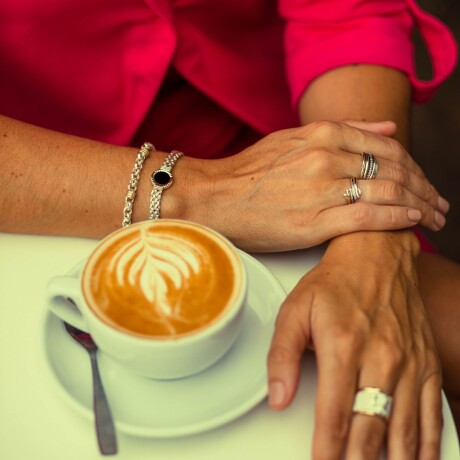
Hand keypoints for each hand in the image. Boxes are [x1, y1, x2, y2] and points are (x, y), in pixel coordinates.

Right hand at [181, 120, 447, 251]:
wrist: (214, 197)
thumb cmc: (249, 171)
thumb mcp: (294, 138)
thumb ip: (344, 129)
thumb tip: (388, 126)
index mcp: (323, 134)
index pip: (388, 146)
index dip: (415, 165)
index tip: (424, 181)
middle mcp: (328, 157)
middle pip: (396, 169)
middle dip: (425, 187)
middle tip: (439, 203)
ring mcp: (323, 189)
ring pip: (389, 192)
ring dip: (419, 205)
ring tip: (433, 217)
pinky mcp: (315, 222)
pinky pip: (370, 216)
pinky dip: (398, 219)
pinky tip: (412, 224)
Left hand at [267, 231, 442, 458]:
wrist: (376, 257)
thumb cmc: (334, 283)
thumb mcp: (294, 310)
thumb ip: (281, 355)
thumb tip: (276, 398)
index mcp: (342, 346)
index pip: (334, 415)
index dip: (327, 450)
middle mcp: (380, 358)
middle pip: (370, 430)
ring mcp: (408, 363)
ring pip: (404, 430)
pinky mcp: (426, 363)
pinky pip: (431, 414)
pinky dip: (427, 446)